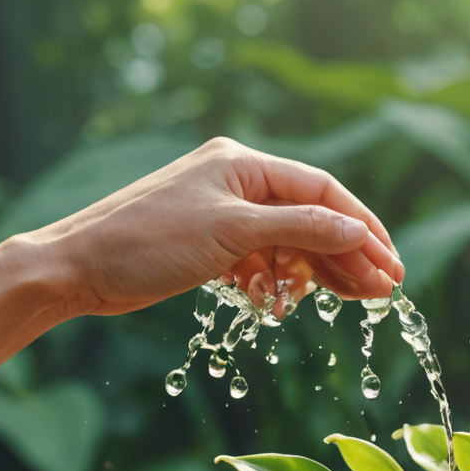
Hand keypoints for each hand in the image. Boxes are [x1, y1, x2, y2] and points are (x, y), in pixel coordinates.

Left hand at [16, 137, 404, 318]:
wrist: (78, 268)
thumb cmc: (147, 242)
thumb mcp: (232, 233)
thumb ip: (300, 228)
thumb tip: (357, 231)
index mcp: (243, 163)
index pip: (323, 191)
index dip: (362, 228)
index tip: (390, 266)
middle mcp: (236, 180)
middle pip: (310, 217)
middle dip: (345, 256)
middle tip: (380, 294)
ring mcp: (221, 212)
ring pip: (287, 242)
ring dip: (312, 274)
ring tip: (344, 303)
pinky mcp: (207, 243)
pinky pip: (257, 260)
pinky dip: (272, 283)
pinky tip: (277, 307)